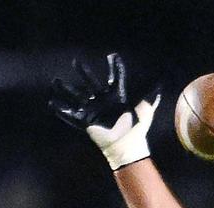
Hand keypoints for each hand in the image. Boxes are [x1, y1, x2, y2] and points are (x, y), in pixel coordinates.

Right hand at [49, 53, 159, 169]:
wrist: (127, 145)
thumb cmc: (137, 128)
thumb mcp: (145, 110)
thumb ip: (151, 97)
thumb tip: (161, 85)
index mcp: (117, 97)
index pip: (116, 79)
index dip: (115, 69)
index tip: (113, 57)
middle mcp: (104, 101)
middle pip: (91, 83)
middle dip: (83, 72)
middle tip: (76, 61)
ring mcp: (93, 110)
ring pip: (77, 96)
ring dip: (65, 89)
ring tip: (55, 81)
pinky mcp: (86, 121)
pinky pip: (71, 115)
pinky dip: (61, 110)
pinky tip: (52, 104)